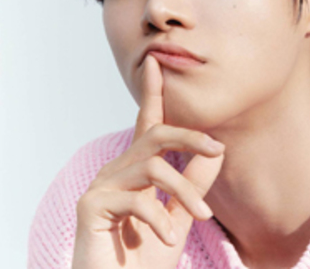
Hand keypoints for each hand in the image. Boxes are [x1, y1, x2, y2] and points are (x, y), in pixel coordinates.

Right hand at [71, 54, 224, 268]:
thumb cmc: (144, 259)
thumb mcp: (178, 217)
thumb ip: (193, 184)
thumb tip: (217, 152)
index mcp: (136, 169)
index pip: (147, 123)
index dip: (153, 92)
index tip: (157, 61)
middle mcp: (117, 170)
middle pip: (155, 136)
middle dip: (188, 136)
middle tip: (217, 149)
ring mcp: (102, 185)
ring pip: (152, 167)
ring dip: (184, 190)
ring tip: (204, 215)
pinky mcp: (92, 206)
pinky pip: (136, 199)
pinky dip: (159, 219)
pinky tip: (169, 240)